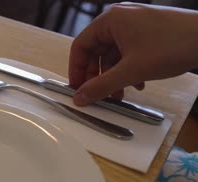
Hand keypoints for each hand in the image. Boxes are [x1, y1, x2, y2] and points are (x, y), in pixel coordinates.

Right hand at [69, 3, 197, 105]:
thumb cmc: (170, 47)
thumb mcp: (130, 71)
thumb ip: (101, 86)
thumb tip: (79, 98)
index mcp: (110, 20)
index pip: (80, 46)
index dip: (76, 70)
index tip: (77, 89)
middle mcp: (119, 19)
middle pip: (96, 51)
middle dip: (97, 76)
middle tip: (97, 95)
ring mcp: (134, 24)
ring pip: (112, 55)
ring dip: (113, 76)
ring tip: (120, 95)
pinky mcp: (147, 32)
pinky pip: (127, 53)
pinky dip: (127, 70)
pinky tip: (137, 84)